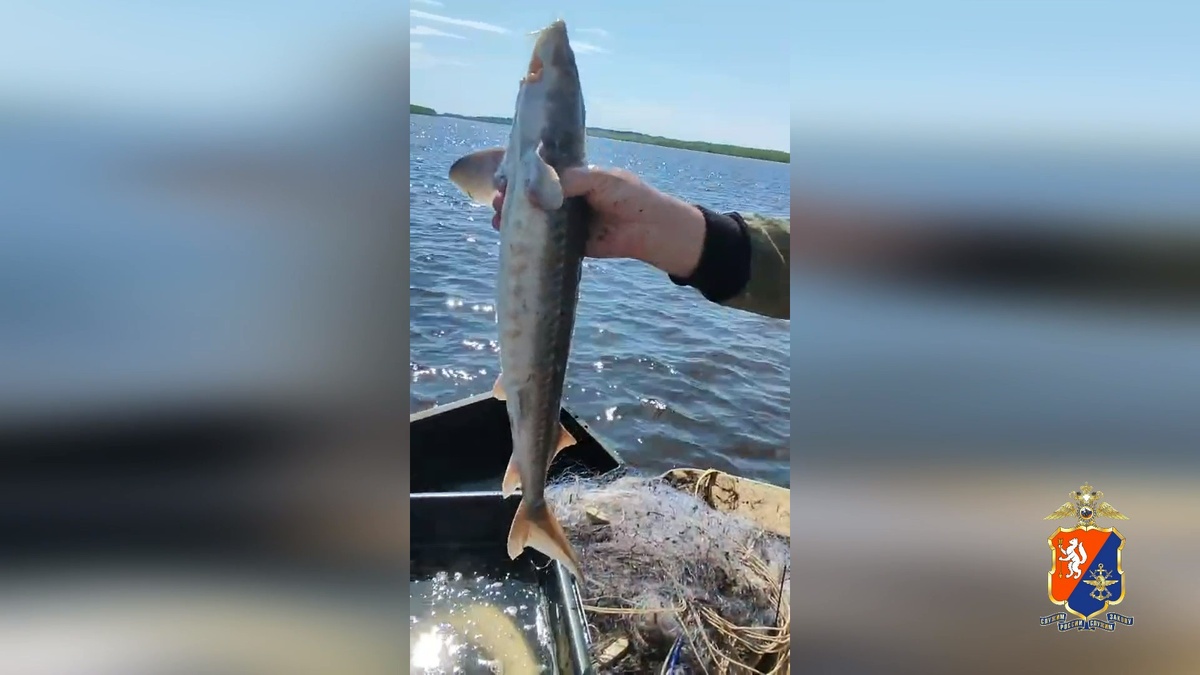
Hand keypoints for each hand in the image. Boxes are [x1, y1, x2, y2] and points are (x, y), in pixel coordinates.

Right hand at [490, 166, 705, 277]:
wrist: (652, 228)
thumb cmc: (630, 196)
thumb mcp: (600, 179)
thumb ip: (570, 180)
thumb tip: (537, 190)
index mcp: (573, 177)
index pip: (540, 172)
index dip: (520, 174)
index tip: (503, 177)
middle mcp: (565, 198)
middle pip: (531, 196)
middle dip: (510, 197)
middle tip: (496, 199)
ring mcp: (565, 222)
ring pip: (533, 219)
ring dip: (512, 218)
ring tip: (496, 217)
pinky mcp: (569, 245)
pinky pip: (544, 242)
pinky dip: (526, 240)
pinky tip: (509, 236)